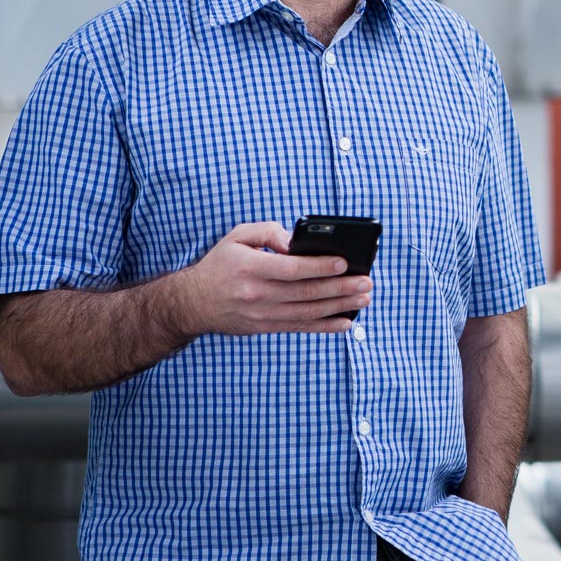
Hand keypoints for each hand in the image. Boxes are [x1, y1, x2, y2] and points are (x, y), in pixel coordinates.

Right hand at [165, 221, 370, 337]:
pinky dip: (325, 326)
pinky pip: (300, 328)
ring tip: (363, 298)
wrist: (194, 303)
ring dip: (339, 306)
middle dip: (340, 288)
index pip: (291, 269)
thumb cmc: (221, 263)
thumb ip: (268, 232)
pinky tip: (346, 321)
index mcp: (249, 267)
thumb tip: (297, 241)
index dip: (320, 267)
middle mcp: (257, 294)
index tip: (345, 262)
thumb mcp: (238, 236)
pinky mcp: (265, 327)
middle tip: (367, 282)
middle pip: (306, 293)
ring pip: (308, 312)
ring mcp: (262, 315)